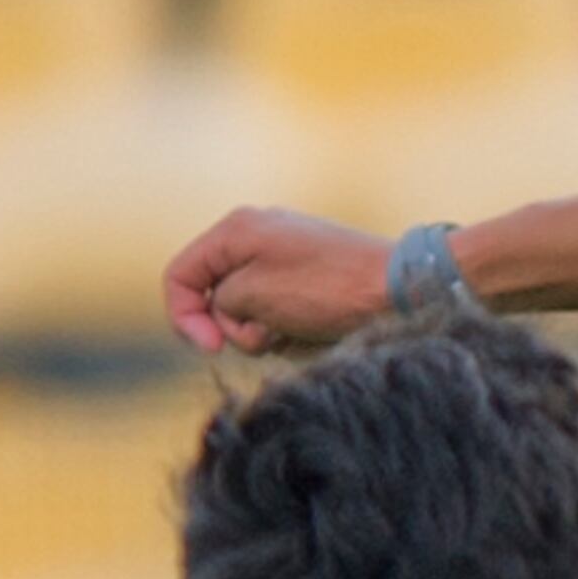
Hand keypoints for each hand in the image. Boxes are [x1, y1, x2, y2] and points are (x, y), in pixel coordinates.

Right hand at [164, 208, 396, 359]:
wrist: (398, 288)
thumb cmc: (327, 289)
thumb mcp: (255, 294)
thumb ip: (219, 300)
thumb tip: (223, 310)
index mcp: (236, 229)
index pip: (180, 275)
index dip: (183, 317)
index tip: (212, 349)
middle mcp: (255, 235)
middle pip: (212, 294)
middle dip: (232, 325)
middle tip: (267, 334)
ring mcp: (283, 255)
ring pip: (245, 307)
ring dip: (262, 330)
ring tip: (296, 327)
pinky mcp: (305, 277)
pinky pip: (275, 309)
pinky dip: (285, 326)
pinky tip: (312, 327)